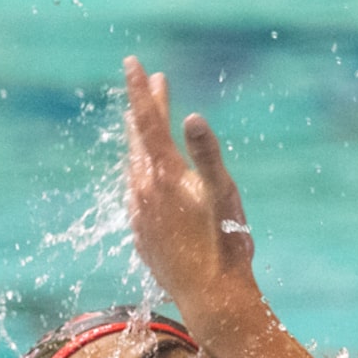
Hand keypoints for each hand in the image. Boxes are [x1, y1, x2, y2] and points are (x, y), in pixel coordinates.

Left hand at [122, 56, 252, 303]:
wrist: (210, 295)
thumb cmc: (225, 242)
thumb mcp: (223, 193)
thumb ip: (207, 152)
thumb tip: (191, 116)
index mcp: (164, 174)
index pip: (147, 120)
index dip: (142, 90)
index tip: (132, 63)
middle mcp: (143, 190)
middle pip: (138, 138)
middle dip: (144, 106)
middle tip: (151, 80)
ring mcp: (139, 212)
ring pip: (135, 165)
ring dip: (141, 140)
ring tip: (146, 123)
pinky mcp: (141, 233)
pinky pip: (137, 191)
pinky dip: (143, 171)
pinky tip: (150, 176)